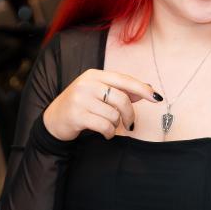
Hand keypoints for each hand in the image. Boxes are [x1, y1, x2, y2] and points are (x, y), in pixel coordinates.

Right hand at [43, 69, 161, 140]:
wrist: (53, 120)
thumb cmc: (81, 105)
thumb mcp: (99, 93)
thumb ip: (121, 91)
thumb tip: (147, 90)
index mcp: (94, 75)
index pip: (124, 80)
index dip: (142, 89)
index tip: (157, 98)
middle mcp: (87, 84)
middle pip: (121, 99)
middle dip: (130, 114)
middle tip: (130, 124)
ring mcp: (80, 99)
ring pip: (113, 114)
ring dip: (116, 125)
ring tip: (110, 128)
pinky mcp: (76, 115)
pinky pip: (104, 126)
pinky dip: (110, 133)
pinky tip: (106, 134)